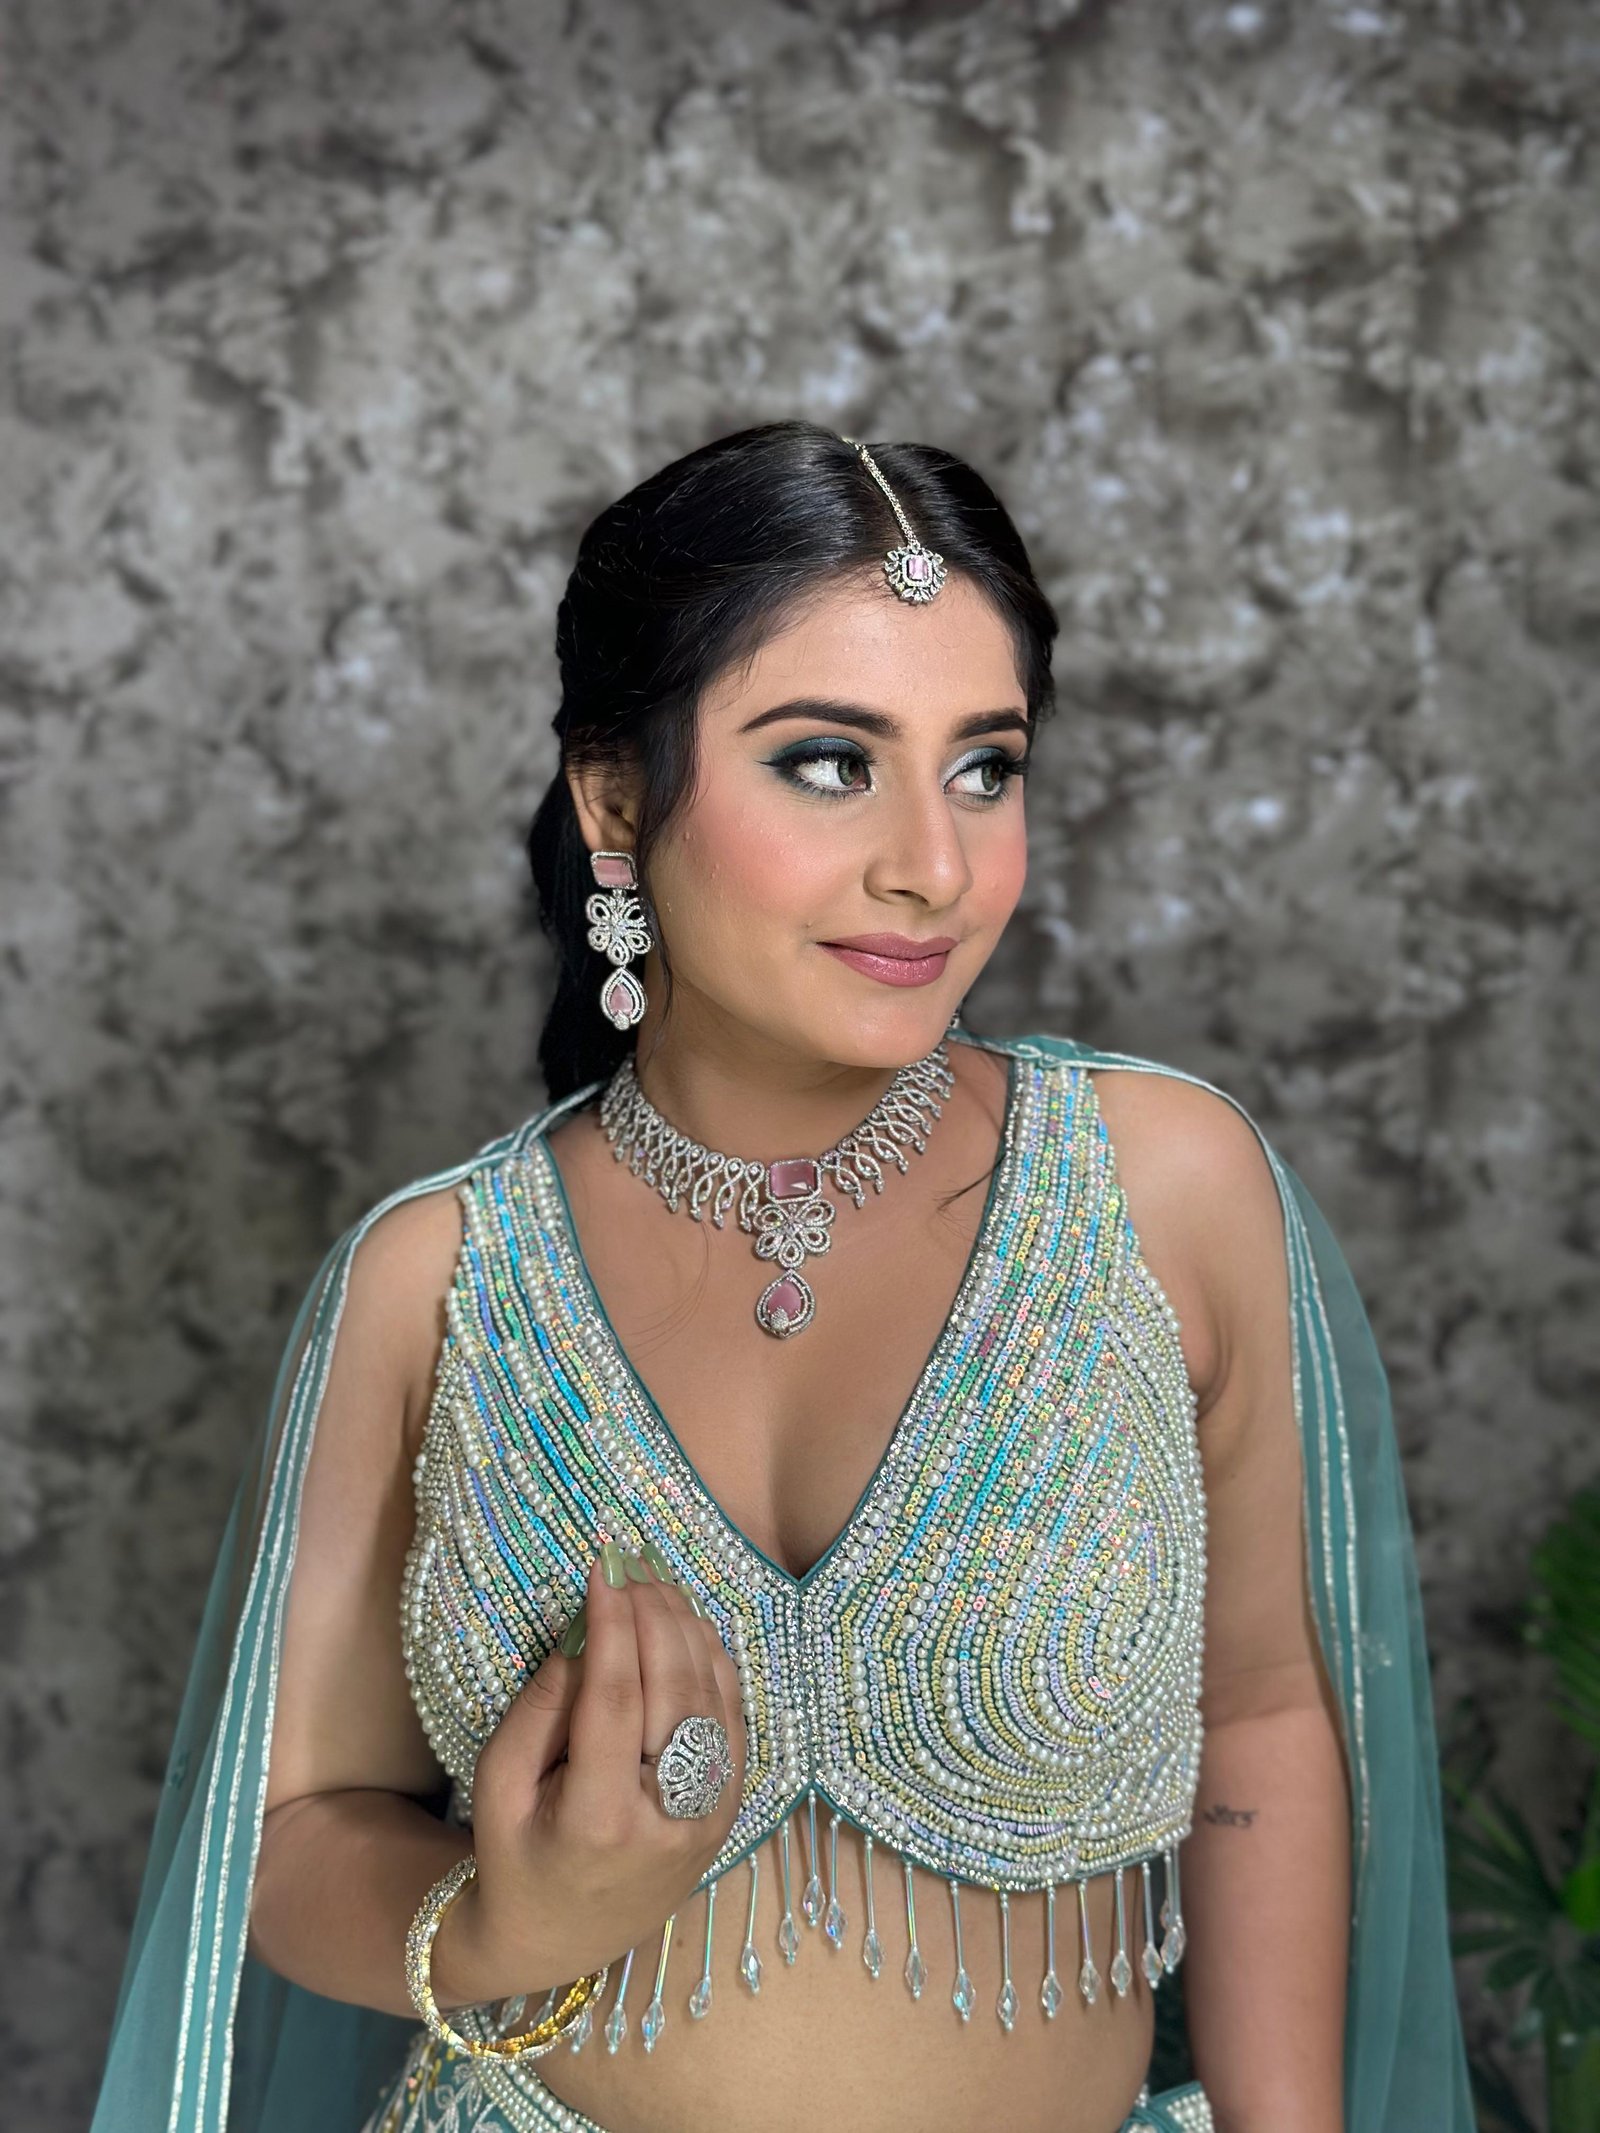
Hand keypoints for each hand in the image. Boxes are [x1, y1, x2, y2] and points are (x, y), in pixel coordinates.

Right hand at [445, 1542, 747, 2001]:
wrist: (563, 1937)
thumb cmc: (516, 1854)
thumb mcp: (499, 1786)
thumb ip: (540, 1709)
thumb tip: (587, 1632)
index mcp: (600, 1820)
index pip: (616, 1700)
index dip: (612, 1625)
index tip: (602, 1568)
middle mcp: (669, 1818)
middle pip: (674, 1689)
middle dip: (654, 1612)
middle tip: (630, 1561)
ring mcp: (710, 1815)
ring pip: (712, 1696)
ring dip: (686, 1627)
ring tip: (653, 1580)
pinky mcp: (730, 1809)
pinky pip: (733, 1717)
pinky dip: (713, 1662)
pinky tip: (686, 1624)